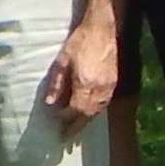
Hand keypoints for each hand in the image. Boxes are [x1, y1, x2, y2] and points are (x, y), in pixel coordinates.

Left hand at [38, 14, 120, 128]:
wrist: (103, 29)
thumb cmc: (79, 42)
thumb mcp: (62, 61)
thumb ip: (56, 84)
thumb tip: (50, 103)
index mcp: (85, 84)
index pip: (75, 111)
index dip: (65, 119)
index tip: (56, 125)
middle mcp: (99, 89)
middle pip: (88, 115)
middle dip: (76, 127)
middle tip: (65, 137)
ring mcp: (109, 87)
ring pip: (97, 111)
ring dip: (86, 122)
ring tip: (75, 129)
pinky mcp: (114, 82)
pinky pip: (104, 104)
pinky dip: (95, 112)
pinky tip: (88, 114)